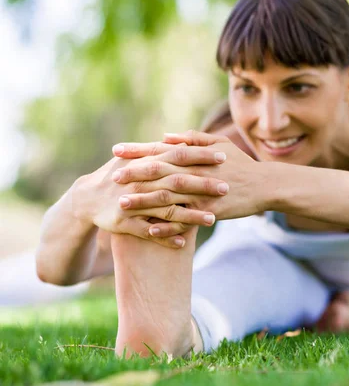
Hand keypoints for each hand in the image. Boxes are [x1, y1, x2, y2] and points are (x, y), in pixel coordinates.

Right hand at [73, 149, 225, 248]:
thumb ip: (162, 152)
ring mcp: (133, 204)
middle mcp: (141, 182)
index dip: (201, 156)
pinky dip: (166, 238)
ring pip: (166, 210)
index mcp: (146, 164)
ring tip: (213, 219)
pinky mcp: (125, 224)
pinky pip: (148, 233)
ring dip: (190, 215)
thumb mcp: (136, 159)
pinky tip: (184, 242)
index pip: (179, 156)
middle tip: (226, 188)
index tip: (224, 157)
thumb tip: (187, 143)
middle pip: (177, 183)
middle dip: (202, 185)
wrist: (86, 198)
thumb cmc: (119, 175)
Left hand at [112, 130, 271, 236]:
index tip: (116, 150)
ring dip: (144, 201)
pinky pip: (184, 221)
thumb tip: (167, 135)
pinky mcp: (210, 212)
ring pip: (168, 197)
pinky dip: (167, 227)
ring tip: (121, 205)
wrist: (266, 186)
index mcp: (196, 156)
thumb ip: (193, 139)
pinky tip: (149, 231)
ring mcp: (203, 193)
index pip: (162, 150)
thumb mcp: (221, 145)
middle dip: (134, 174)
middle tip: (112, 177)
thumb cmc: (242, 164)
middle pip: (160, 172)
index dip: (138, 150)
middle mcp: (197, 172)